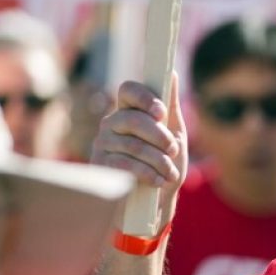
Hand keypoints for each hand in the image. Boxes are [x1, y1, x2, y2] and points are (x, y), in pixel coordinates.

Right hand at [92, 73, 187, 226]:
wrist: (156, 201)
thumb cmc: (166, 163)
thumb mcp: (175, 134)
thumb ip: (171, 106)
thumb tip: (172, 73)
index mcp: (130, 111)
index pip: (128, 90)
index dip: (144, 97)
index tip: (161, 113)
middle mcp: (112, 123)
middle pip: (133, 119)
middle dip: (160, 136)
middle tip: (174, 149)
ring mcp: (103, 143)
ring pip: (133, 145)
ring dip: (159, 161)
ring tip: (170, 172)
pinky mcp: (101, 165)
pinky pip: (125, 164)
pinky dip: (149, 174)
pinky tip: (159, 181)